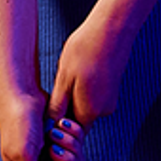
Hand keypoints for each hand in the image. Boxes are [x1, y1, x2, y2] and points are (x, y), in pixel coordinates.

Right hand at [0, 94, 81, 160]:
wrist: (22, 92)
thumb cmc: (16, 121)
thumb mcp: (22, 152)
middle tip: (56, 150)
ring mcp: (50, 158)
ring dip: (71, 149)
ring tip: (56, 133)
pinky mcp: (60, 145)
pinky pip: (77, 150)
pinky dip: (74, 138)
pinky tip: (62, 127)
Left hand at [49, 9, 134, 127]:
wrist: (113, 28)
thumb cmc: (86, 49)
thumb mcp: (64, 77)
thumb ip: (58, 105)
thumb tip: (50, 123)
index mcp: (90, 110)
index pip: (70, 131)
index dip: (57, 127)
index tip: (48, 114)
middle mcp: (103, 109)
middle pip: (78, 121)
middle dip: (64, 113)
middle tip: (55, 92)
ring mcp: (110, 99)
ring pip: (85, 108)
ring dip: (72, 99)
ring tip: (66, 78)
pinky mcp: (111, 88)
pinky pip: (93, 97)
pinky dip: (82, 90)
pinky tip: (77, 73)